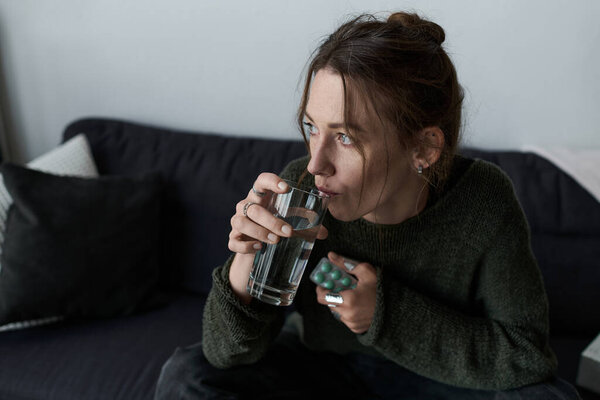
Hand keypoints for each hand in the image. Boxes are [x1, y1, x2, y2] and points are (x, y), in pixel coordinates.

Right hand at [227, 173, 327, 301]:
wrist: (255, 247)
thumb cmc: (274, 226)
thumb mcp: (290, 222)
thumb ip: (305, 225)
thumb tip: (324, 233)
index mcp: (261, 196)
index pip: (261, 181)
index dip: (271, 181)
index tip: (286, 188)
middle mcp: (246, 206)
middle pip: (253, 208)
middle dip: (271, 220)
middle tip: (288, 231)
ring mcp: (237, 222)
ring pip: (241, 222)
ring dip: (259, 232)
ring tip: (275, 240)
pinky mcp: (233, 239)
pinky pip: (234, 241)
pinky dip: (245, 245)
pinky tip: (258, 248)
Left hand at [316, 252, 376, 333]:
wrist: (397, 309)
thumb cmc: (382, 290)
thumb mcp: (366, 272)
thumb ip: (346, 264)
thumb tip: (332, 256)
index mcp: (348, 300)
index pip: (322, 297)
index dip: (321, 289)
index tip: (325, 282)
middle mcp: (348, 314)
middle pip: (329, 303)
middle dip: (333, 294)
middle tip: (342, 286)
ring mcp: (352, 323)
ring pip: (337, 311)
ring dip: (341, 303)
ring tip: (354, 296)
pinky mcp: (356, 329)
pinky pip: (346, 318)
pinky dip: (348, 311)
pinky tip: (359, 305)